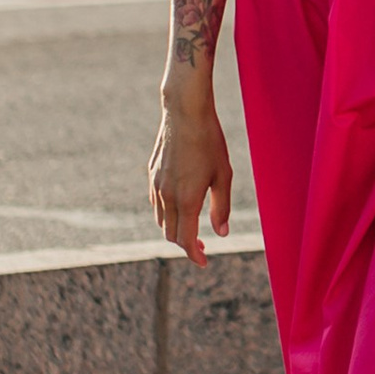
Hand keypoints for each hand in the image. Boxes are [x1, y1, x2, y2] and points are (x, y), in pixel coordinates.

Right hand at [148, 98, 232, 262]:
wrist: (184, 111)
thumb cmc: (209, 141)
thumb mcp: (223, 175)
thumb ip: (221, 207)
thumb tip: (222, 233)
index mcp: (186, 199)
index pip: (185, 240)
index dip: (194, 255)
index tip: (205, 262)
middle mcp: (167, 196)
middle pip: (170, 234)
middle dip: (185, 245)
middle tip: (202, 245)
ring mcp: (156, 185)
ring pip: (160, 221)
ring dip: (174, 230)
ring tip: (192, 228)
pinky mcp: (151, 174)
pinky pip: (156, 204)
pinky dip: (166, 214)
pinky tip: (180, 207)